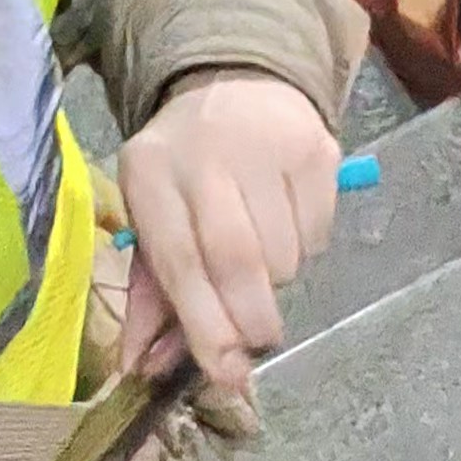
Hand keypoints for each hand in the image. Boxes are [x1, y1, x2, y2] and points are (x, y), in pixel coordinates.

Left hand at [114, 73, 342, 394]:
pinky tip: (286, 221)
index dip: (203, 326)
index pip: (178, 261)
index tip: (226, 373)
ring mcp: (264, 143)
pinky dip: (306, 248)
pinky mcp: (314, 146)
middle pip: (236, 259)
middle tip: (258, 341)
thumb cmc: (187, 174)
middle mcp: (204, 151)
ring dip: (278, 280)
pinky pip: (318, 232)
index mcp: (150, 172)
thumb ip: (150, 298)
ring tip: (262, 256)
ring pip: (284, 254)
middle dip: (249, 317)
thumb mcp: (154, 221)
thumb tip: (141, 369)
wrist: (235, 87)